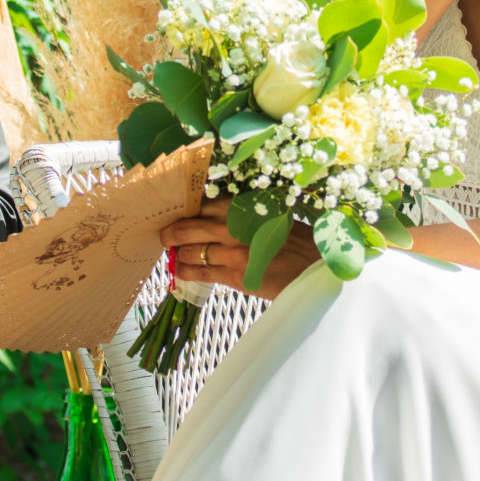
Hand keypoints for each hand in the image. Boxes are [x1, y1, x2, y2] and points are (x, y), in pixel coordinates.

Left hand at [162, 201, 317, 300]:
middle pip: (184, 228)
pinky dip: (185, 272)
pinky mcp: (234, 276)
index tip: (173, 216)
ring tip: (178, 256)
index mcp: (238, 206)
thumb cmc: (291, 237)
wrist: (314, 265)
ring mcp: (231, 252)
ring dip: (179, 255)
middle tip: (165, 238)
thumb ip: (236, 212)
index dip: (180, 212)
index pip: (196, 205)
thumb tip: (203, 215)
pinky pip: (199, 273)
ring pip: (189, 253)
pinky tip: (181, 271)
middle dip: (169, 234)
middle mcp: (230, 226)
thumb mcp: (264, 212)